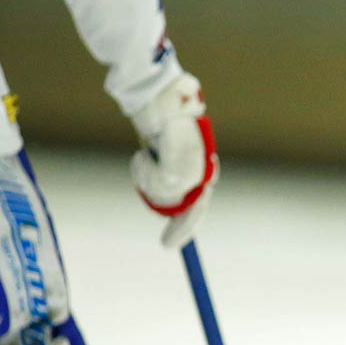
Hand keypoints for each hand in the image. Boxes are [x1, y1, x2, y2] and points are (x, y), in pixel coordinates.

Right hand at [130, 74, 217, 249]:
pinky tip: (143, 155)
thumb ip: (167, 177)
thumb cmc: (158, 124)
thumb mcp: (162, 156)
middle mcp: (202, 169)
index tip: (171, 245)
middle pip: (190, 210)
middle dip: (181, 228)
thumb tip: (164, 202)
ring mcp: (194, 165)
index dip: (187, 227)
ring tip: (145, 163)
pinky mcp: (182, 159)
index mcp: (200, 170)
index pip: (198, 205)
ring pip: (167, 197)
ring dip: (148, 184)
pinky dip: (144, 172)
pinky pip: (160, 183)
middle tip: (168, 245)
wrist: (156, 98)